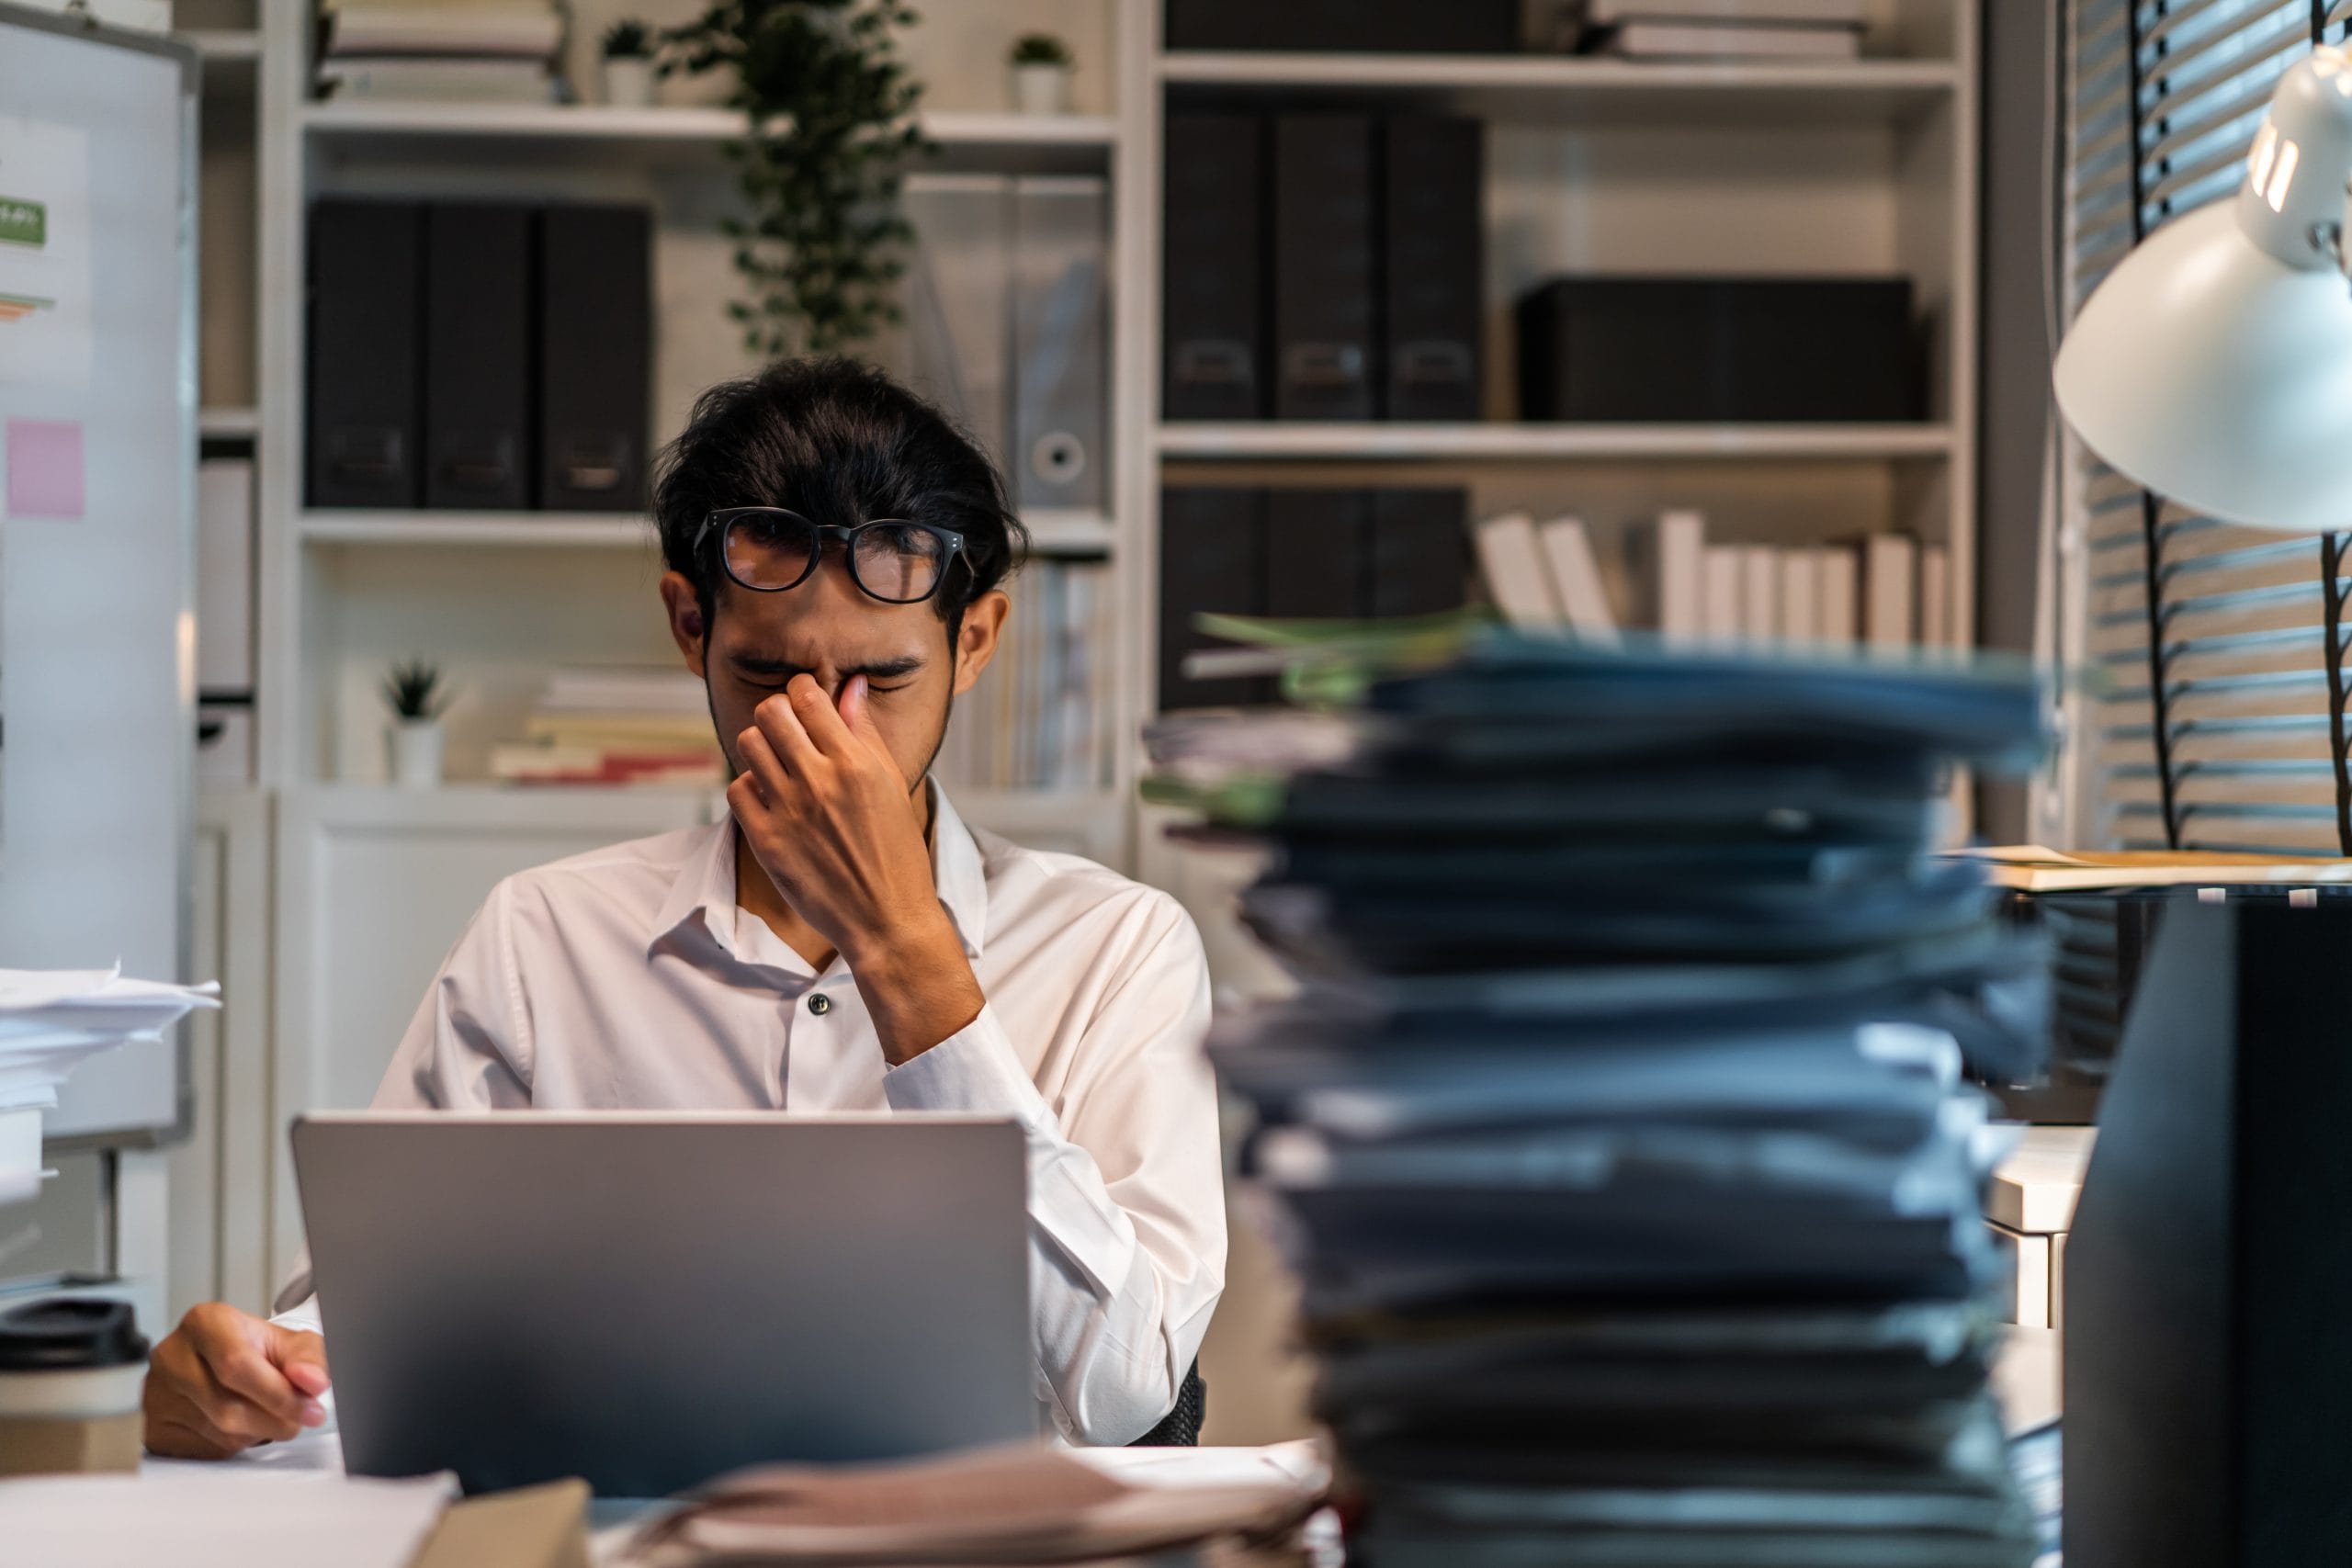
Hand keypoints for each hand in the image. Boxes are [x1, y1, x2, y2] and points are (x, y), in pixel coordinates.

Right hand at [143, 1302, 329, 1458]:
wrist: (219, 1360)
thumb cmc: (254, 1348)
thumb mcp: (288, 1342)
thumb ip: (309, 1358)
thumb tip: (314, 1381)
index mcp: (205, 1323)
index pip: (237, 1364)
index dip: (279, 1393)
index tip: (312, 1409)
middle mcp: (172, 1356)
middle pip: (228, 1405)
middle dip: (275, 1419)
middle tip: (299, 1419)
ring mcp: (156, 1395)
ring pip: (219, 1433)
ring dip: (257, 1433)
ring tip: (268, 1414)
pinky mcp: (154, 1428)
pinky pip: (203, 1450)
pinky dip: (234, 1445)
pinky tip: (241, 1425)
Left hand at [731, 674, 946, 963]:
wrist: (885, 917)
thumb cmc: (895, 851)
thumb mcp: (891, 785)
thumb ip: (866, 733)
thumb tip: (851, 687)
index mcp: (855, 764)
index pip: (808, 697)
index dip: (802, 690)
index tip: (805, 701)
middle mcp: (819, 782)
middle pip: (770, 713)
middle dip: (778, 713)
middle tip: (789, 731)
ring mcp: (789, 811)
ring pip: (748, 745)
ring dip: (762, 747)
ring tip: (779, 764)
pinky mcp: (767, 841)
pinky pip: (736, 788)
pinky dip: (750, 786)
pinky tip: (770, 798)